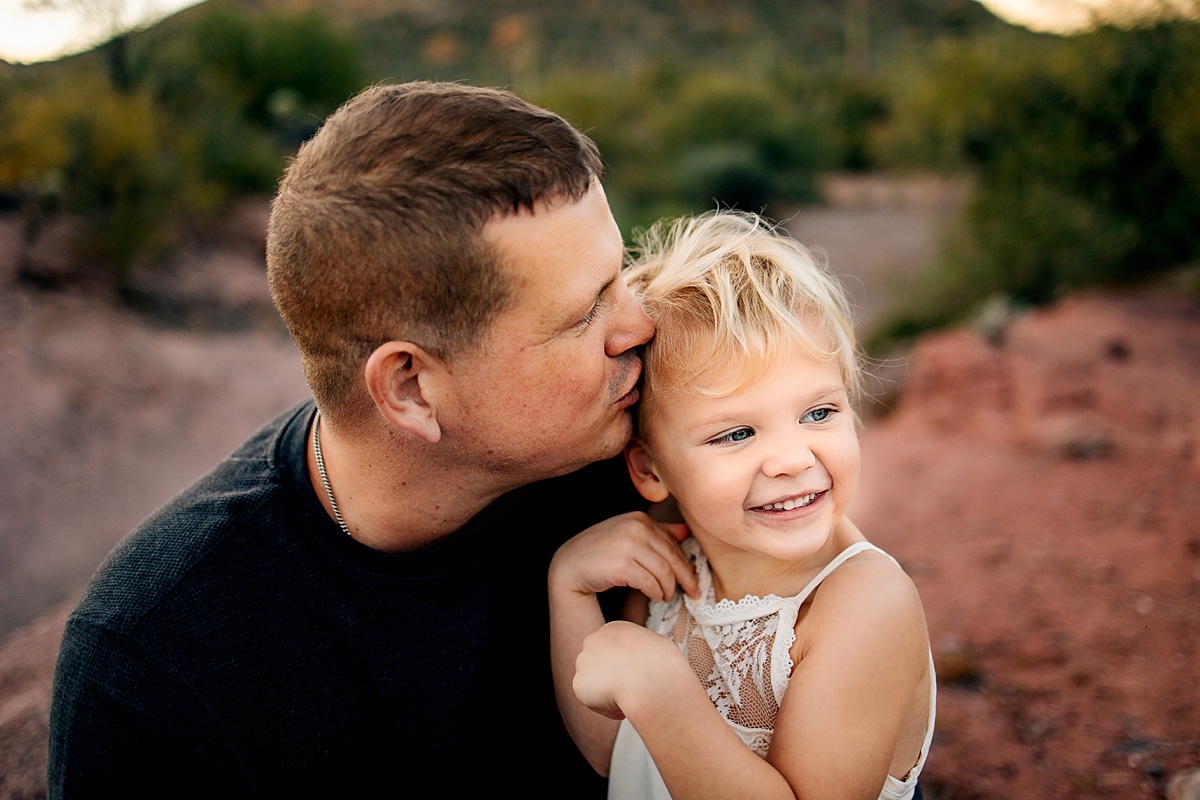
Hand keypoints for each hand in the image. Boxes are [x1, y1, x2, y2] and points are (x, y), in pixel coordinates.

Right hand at [550, 512, 697, 602]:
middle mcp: (635, 528)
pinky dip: (655, 592)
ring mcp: (627, 545)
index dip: (687, 564)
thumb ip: (657, 533)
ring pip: (663, 571)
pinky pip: (649, 582)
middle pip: (672, 557)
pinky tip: (655, 597)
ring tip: (666, 596)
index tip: (694, 580)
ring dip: (668, 588)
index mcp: (640, 519)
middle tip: (693, 593)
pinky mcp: (621, 565)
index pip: (672, 543)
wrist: (570, 564)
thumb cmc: (602, 551)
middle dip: (686, 578)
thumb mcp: (629, 536)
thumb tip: (686, 531)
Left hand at [573, 620, 691, 719]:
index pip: (612, 649)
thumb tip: (645, 663)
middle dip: (610, 678)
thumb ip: (642, 652)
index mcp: (614, 629)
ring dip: (607, 693)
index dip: (624, 666)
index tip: (635, 677)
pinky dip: (606, 709)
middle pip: (599, 664)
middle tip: (629, 692)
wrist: (650, 679)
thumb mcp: (657, 646)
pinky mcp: (579, 684)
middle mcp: (593, 641)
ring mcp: (583, 661)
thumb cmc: (661, 663)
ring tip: (629, 700)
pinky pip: (592, 702)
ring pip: (594, 683)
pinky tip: (622, 709)